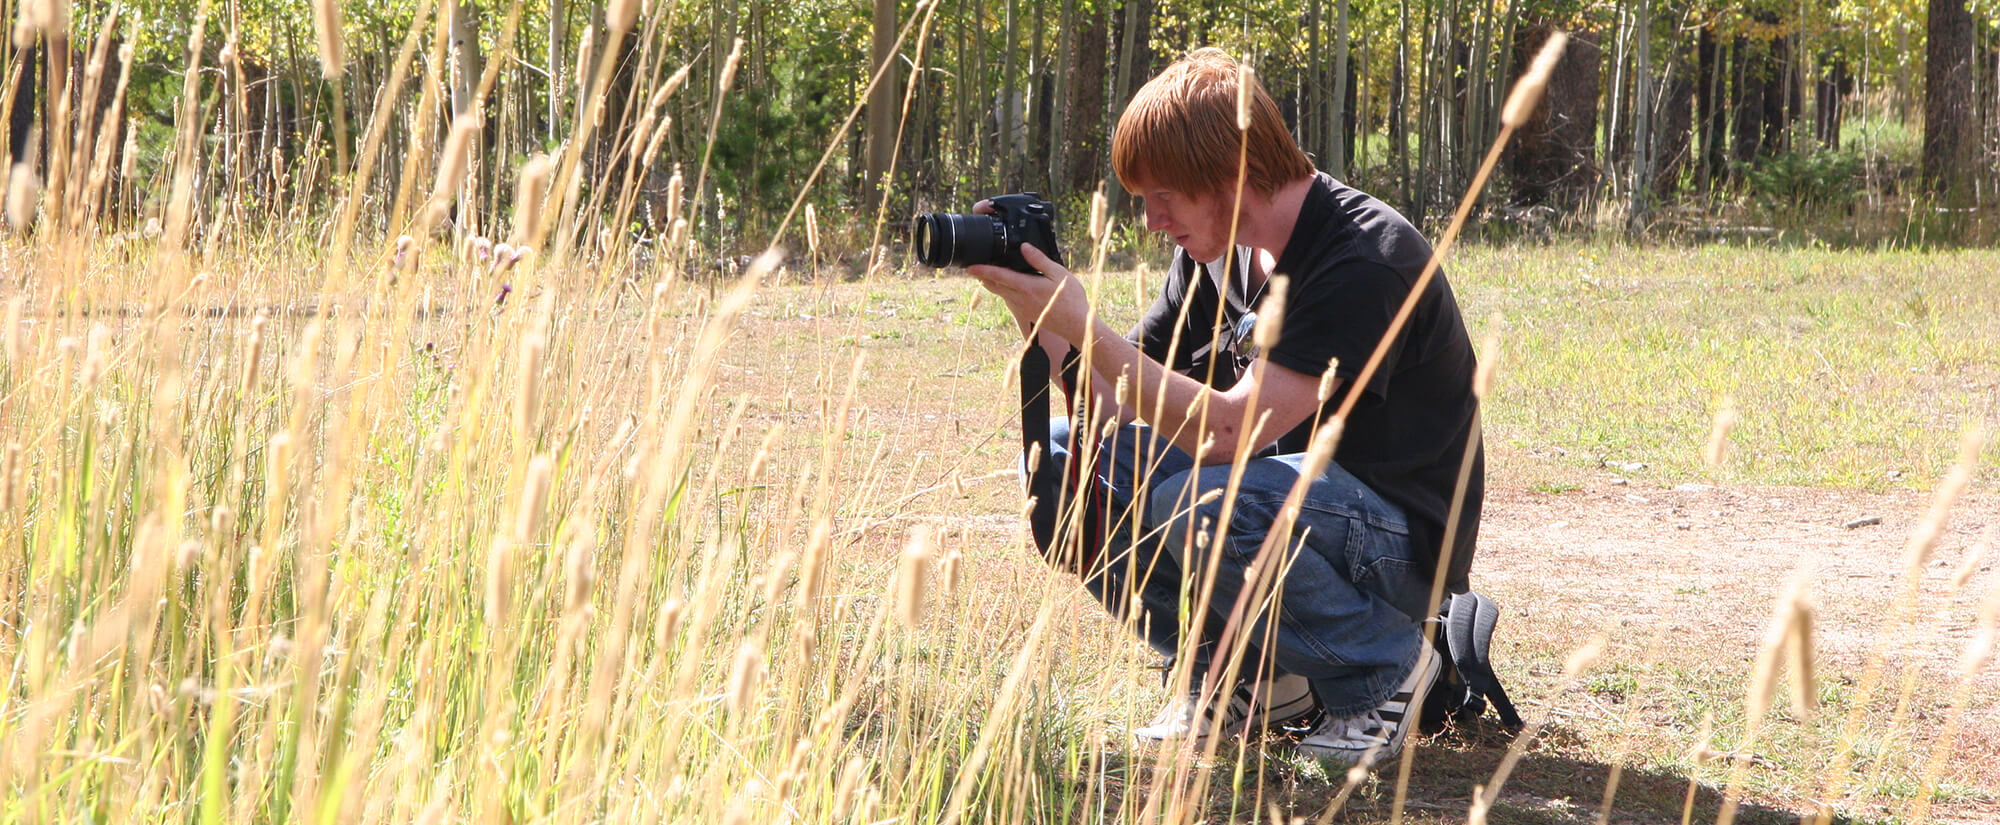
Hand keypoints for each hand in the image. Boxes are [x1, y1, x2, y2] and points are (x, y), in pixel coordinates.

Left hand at [966, 242, 1089, 343]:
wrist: (1075, 325)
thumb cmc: (1070, 299)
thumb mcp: (1058, 274)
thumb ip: (1039, 260)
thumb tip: (1024, 247)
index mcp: (1025, 287)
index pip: (998, 276)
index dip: (982, 270)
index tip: (969, 266)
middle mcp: (1019, 299)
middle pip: (994, 286)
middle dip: (982, 276)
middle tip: (972, 268)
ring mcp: (1021, 308)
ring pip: (1000, 293)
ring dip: (991, 284)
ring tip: (985, 274)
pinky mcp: (1025, 313)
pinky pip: (1008, 300)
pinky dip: (1002, 291)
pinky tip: (1007, 286)